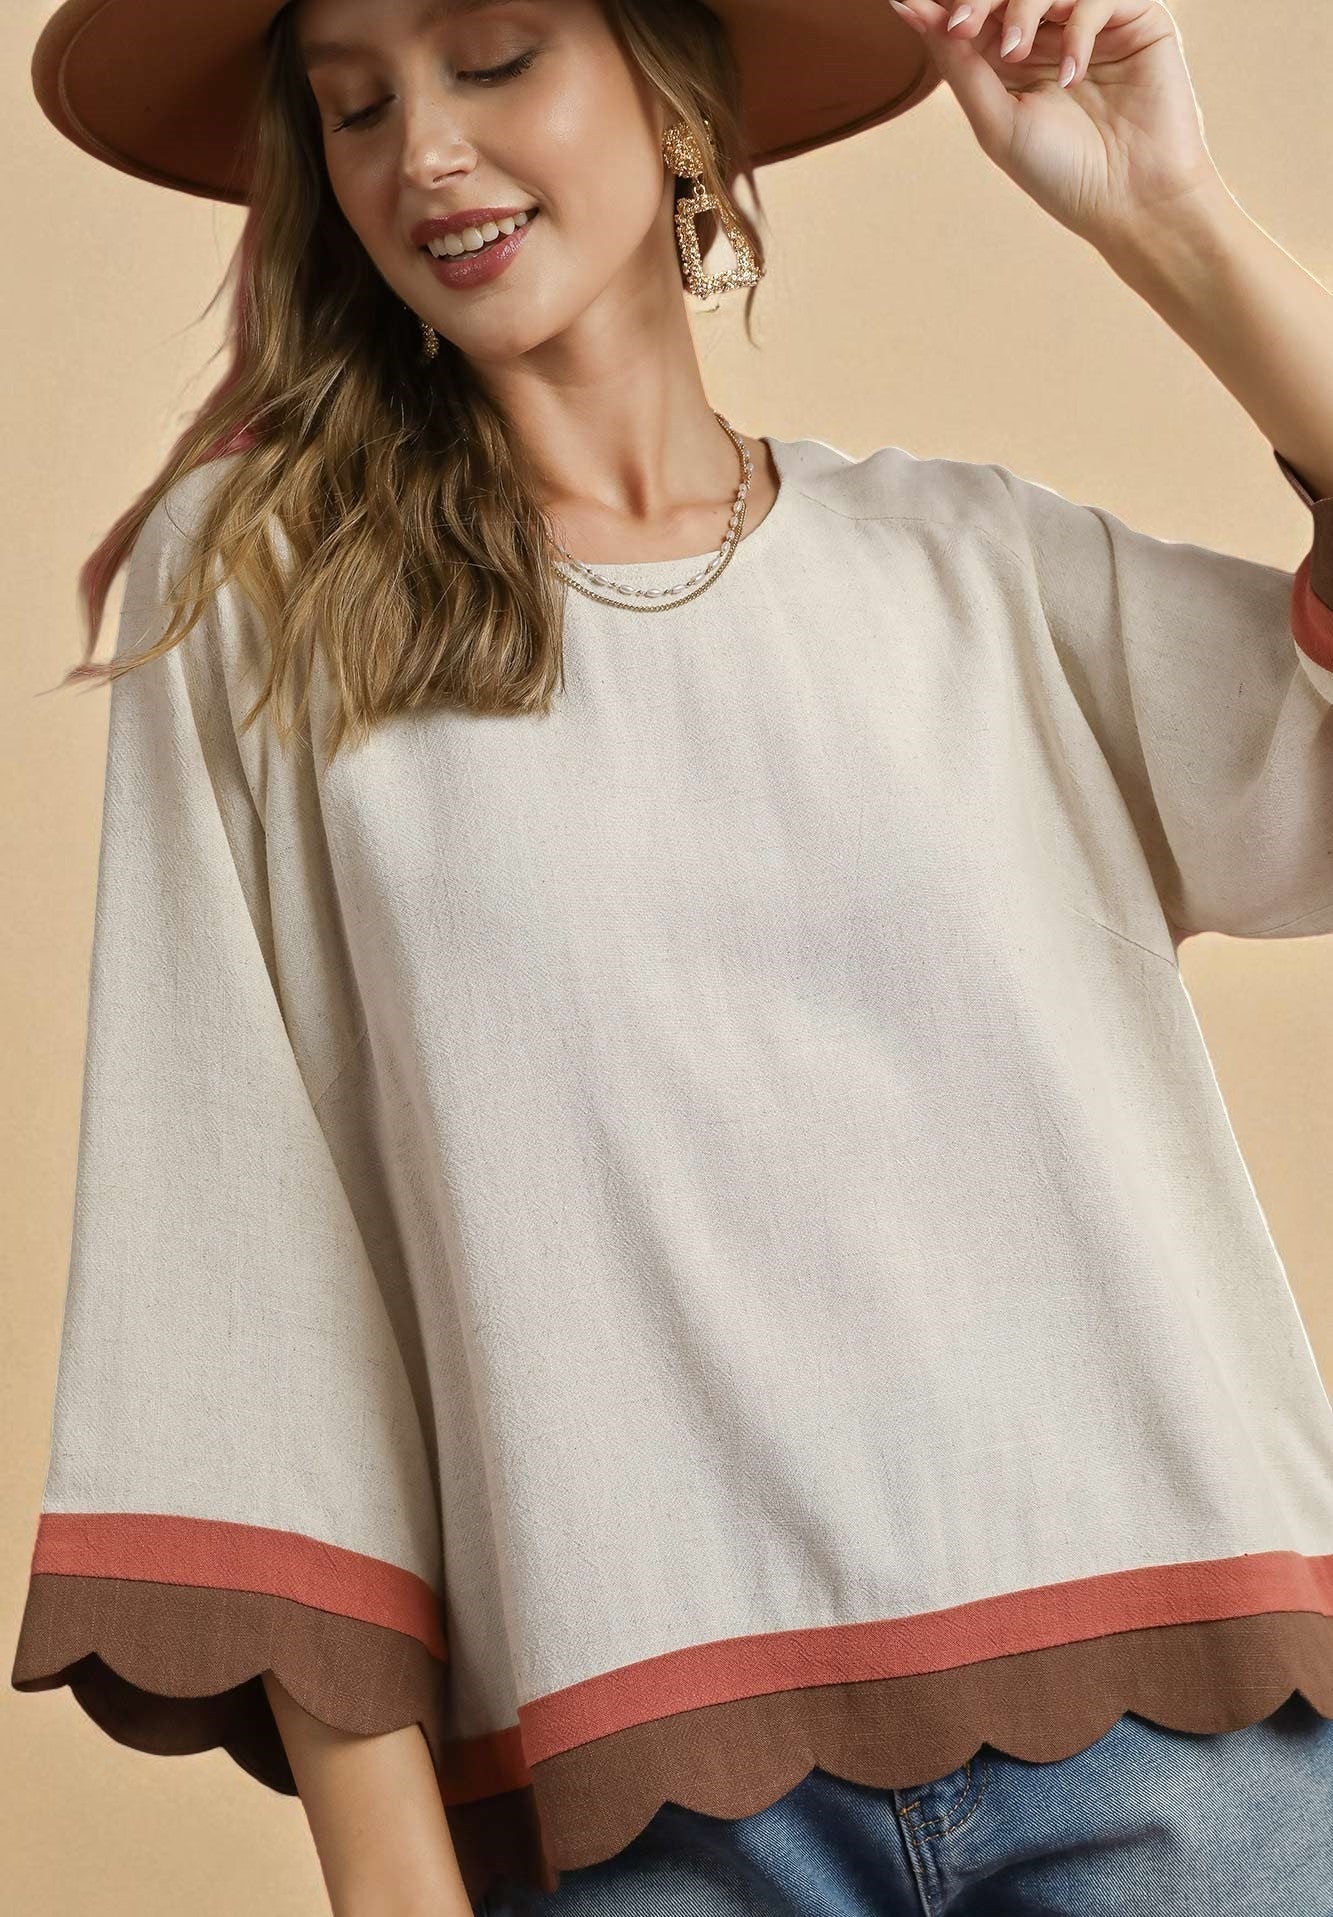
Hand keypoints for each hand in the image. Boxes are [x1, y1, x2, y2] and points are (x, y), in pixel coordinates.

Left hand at [887, 0, 1230, 253]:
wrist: (1132, 201)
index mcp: (1011, 58)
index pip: (975, 11)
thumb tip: (906, 6)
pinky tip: (1073, 75)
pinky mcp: (1136, 16)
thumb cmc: (1061, 172)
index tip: (920, 9)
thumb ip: (957, 63)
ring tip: (1017, 54)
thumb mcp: (996, 120)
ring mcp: (1092, 22)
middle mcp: (1049, 33)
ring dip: (1023, 8)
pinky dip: (1077, 29)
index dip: (948, 5)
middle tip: (962, 26)